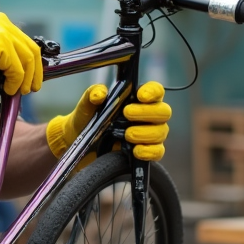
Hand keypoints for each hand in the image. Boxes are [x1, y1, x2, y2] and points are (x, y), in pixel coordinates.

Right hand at [0, 11, 41, 95]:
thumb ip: (1, 52)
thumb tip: (19, 70)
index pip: (26, 42)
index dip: (33, 63)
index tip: (31, 78)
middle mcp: (3, 23)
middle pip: (31, 50)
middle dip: (34, 72)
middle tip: (30, 88)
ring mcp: (1, 33)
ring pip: (27, 60)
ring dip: (24, 80)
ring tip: (17, 91)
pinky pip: (16, 69)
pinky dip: (14, 82)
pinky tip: (7, 89)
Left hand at [46, 81, 170, 161]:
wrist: (80, 141)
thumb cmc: (88, 117)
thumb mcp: (87, 104)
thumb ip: (92, 94)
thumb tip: (100, 94)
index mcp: (138, 99)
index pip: (156, 91)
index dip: (152, 92)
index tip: (140, 96)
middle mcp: (149, 115)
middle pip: (164, 112)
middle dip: (147, 113)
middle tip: (127, 114)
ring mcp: (150, 134)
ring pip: (161, 132)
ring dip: (145, 133)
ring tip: (127, 134)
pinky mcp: (147, 152)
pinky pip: (157, 152)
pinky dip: (148, 151)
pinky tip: (135, 151)